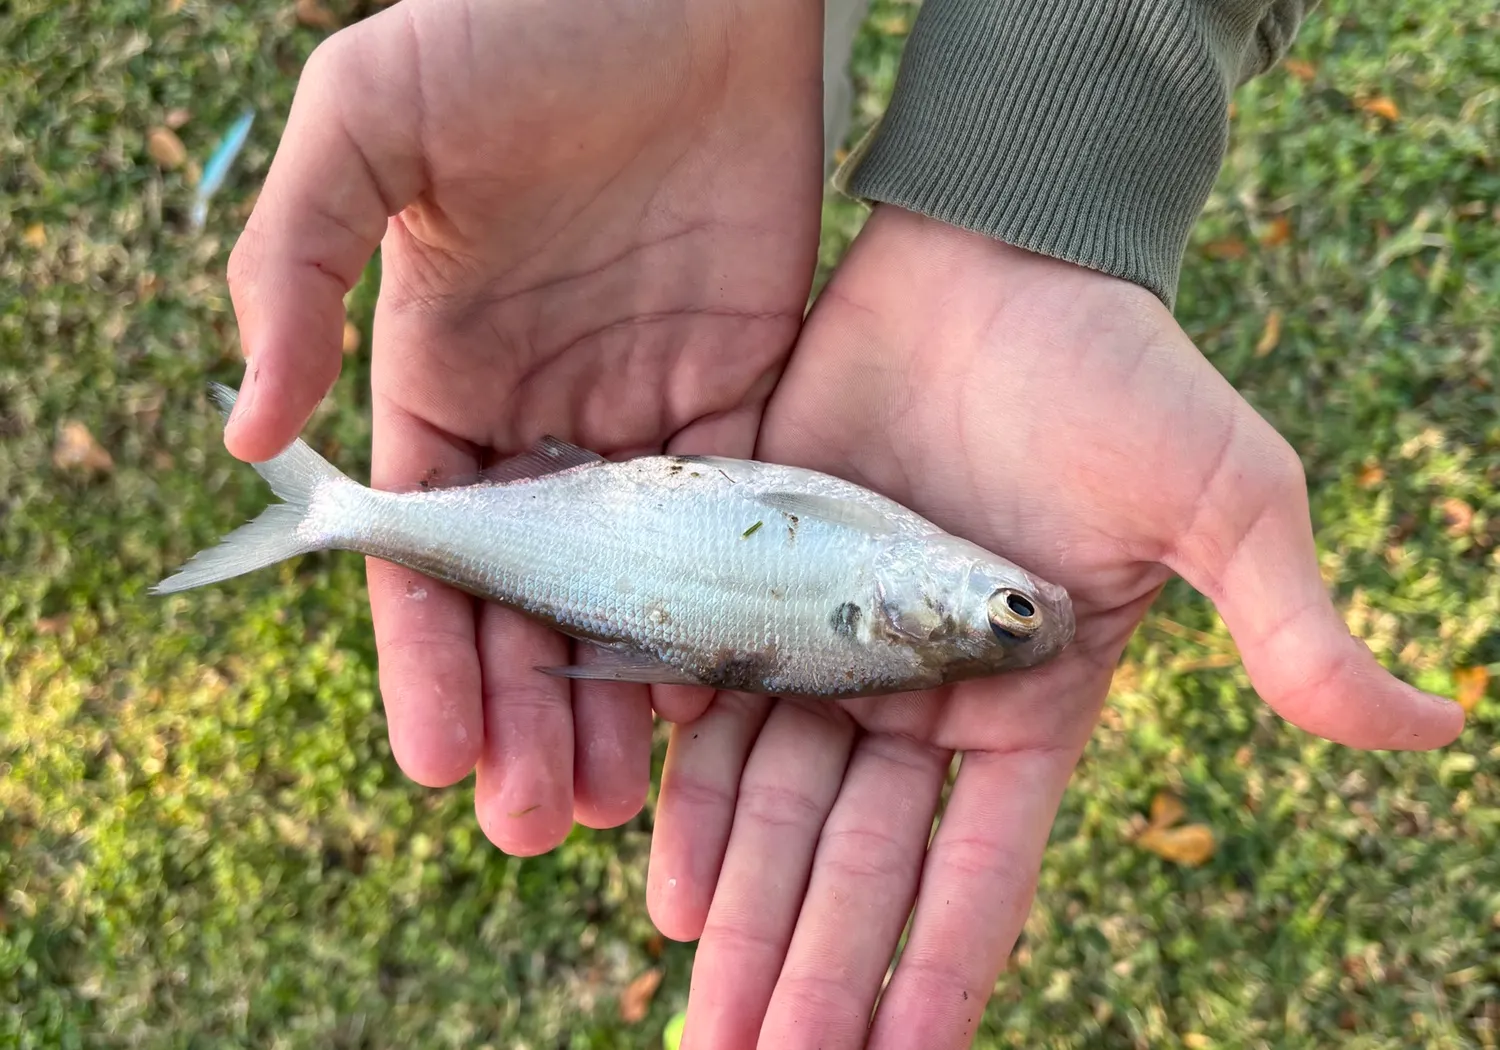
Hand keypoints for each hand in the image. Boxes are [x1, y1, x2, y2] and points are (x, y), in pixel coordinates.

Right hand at [221, 0, 822, 852]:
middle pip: (532, 597)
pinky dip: (727, 610)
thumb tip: (245, 433)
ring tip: (624, 804)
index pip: (430, 550)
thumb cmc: (513, 21)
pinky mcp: (745, 387)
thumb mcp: (368, 122)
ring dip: (623, 695)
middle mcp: (543, 414)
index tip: (441, 760)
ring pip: (635, 584)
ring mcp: (648, 408)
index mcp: (441, 373)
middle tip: (542, 825)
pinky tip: (724, 697)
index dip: (429, 658)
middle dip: (528, 712)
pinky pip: (735, 522)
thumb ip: (296, 266)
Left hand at [646, 205, 1465, 1047]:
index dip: (939, 968)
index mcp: (1031, 702)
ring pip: (778, 808)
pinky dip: (692, 794)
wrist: (993, 263)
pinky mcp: (763, 584)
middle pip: (859, 864)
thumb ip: (1287, 625)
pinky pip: (719, 710)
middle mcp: (924, 696)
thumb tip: (1436, 726)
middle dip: (814, 971)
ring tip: (705, 1016)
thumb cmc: (1118, 374)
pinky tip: (665, 880)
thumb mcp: (1224, 497)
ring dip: (744, 914)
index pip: (979, 869)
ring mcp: (837, 647)